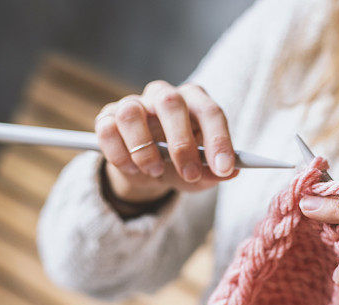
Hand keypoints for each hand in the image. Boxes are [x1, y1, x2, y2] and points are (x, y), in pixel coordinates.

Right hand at [94, 81, 238, 203]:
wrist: (147, 172)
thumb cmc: (180, 165)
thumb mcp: (200, 174)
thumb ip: (214, 173)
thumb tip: (231, 173)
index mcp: (194, 101)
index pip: (209, 111)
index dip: (218, 139)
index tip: (223, 168)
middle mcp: (163, 95)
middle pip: (170, 102)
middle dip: (181, 143)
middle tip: (189, 173)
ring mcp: (133, 103)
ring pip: (131, 112)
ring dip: (144, 149)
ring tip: (155, 171)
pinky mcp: (107, 117)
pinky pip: (107, 130)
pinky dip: (119, 155)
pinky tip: (132, 169)